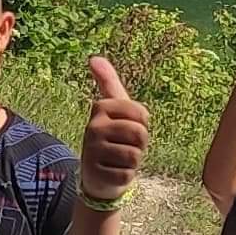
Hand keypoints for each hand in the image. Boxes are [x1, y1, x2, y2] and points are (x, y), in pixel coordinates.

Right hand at [76, 57, 148, 194]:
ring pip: (135, 156)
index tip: (128, 128)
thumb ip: (107, 82)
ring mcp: (93, 152)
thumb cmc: (111, 137)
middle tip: (124, 146)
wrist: (95, 175)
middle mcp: (93, 127)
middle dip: (139, 144)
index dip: (142, 124)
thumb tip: (94, 57)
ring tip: (119, 159)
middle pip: (140, 134)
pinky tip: (113, 172)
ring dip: (133, 161)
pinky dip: (125, 176)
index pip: (142, 114)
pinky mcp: (97, 174)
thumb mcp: (111, 108)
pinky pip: (127, 174)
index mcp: (100, 107)